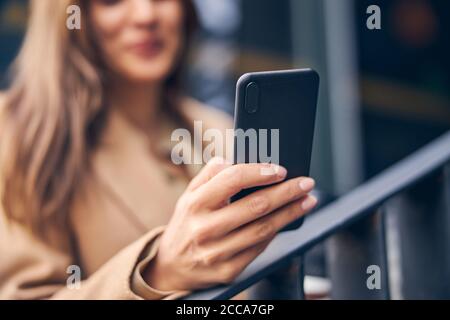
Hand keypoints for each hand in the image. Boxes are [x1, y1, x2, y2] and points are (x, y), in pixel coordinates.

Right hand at [144, 158, 316, 291]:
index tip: (281, 170)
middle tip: (307, 183)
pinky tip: (287, 221)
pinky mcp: (228, 271)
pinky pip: (259, 248)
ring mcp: (217, 252)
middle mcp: (205, 228)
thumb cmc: (187, 224)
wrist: (172, 266)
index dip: (260, 172)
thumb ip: (209, 175)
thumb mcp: (189, 196)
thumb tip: (231, 159)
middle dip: (286, 192)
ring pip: (263, 229)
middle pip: (255, 206)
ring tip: (307, 201)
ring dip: (290, 213)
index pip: (232, 180)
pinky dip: (277, 232)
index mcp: (195, 203)